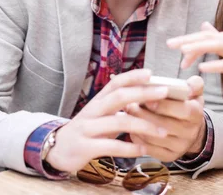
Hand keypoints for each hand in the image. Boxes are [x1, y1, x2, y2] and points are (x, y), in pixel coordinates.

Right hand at [46, 69, 170, 172]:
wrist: (57, 148)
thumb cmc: (89, 129)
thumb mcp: (102, 114)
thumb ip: (122, 106)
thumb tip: (151, 97)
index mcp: (99, 100)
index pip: (116, 83)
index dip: (133, 76)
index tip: (151, 73)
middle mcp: (93, 110)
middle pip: (119, 97)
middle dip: (143, 93)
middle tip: (164, 92)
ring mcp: (87, 128)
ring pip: (118, 122)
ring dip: (143, 126)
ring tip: (163, 131)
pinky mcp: (85, 147)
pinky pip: (110, 146)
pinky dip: (129, 148)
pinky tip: (143, 149)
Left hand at [125, 75, 206, 161]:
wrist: (192, 130)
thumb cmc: (188, 105)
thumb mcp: (195, 92)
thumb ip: (194, 84)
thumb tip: (188, 85)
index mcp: (196, 114)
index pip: (181, 110)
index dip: (163, 105)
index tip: (146, 98)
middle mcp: (190, 133)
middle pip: (164, 125)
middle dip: (144, 115)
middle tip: (129, 104)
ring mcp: (179, 147)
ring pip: (154, 138)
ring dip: (137, 126)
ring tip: (127, 113)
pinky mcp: (169, 156)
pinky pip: (149, 148)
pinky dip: (137, 137)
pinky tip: (130, 126)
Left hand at [166, 22, 222, 102]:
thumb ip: (220, 38)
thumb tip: (204, 26)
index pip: (207, 35)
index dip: (189, 40)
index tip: (173, 47)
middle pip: (210, 37)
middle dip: (188, 41)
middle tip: (170, 45)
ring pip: (219, 46)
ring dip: (199, 49)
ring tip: (183, 53)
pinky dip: (216, 65)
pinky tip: (202, 69)